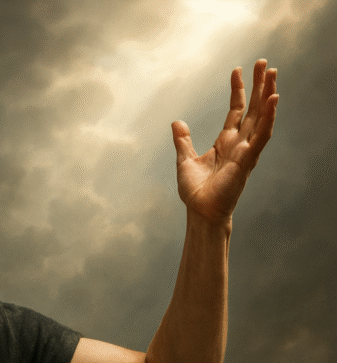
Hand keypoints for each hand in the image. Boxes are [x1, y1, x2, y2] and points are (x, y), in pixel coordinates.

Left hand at [172, 59, 277, 223]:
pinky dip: (267, 118)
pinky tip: (273, 101)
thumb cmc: (196, 191)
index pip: (236, 111)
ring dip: (268, 95)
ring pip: (261, 117)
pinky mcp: (248, 160)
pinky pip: (261, 136)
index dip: (238, 91)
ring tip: (273, 74)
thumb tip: (177, 122)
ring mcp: (246, 151)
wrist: (200, 211)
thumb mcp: (184, 160)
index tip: (238, 70)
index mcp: (226, 142)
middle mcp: (239, 144)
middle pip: (253, 109)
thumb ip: (183, 141)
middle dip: (260, 86)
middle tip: (266, 63)